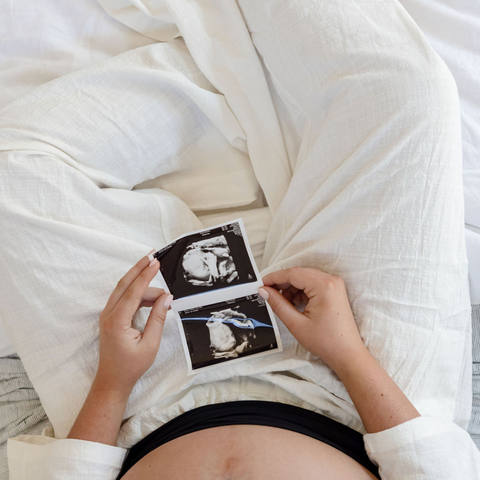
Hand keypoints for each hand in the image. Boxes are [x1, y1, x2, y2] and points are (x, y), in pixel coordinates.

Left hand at [96, 251, 172, 395]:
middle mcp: (108, 314)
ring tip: (162, 288)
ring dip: (141, 283)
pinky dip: (138, 293)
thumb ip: (158, 318)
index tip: (156, 262)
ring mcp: (108, 315)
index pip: (133, 291)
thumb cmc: (131, 366)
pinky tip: (152, 296)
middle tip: (153, 255)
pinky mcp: (112, 317)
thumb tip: (167, 298)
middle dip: (139, 268)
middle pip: (124, 284)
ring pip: (125, 290)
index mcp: (116, 321)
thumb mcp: (150, 343)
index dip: (146, 275)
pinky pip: (125, 298)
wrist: (113, 380)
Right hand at [259, 266, 366, 372]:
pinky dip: (301, 291)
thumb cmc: (327, 342)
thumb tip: (264, 290)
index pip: (293, 273)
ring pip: (305, 278)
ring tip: (284, 304)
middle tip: (268, 294)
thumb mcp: (296, 323)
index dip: (274, 277)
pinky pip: (312, 284)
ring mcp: (334, 285)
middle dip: (282, 283)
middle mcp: (331, 280)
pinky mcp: (334, 290)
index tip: (261, 284)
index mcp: (324, 286)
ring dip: (291, 288)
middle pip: (299, 273)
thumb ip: (278, 304)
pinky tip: (295, 304)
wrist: (347, 354)